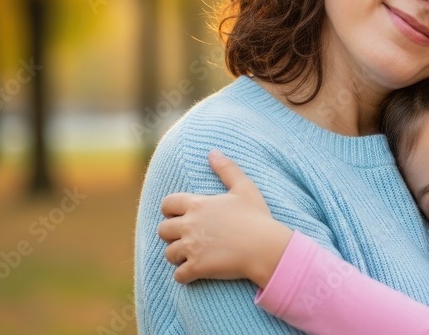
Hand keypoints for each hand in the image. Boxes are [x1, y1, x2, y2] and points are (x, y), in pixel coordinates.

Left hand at [157, 150, 293, 286]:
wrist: (265, 247)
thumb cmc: (257, 217)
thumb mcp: (244, 188)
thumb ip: (227, 169)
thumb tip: (212, 152)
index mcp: (198, 204)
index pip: (167, 204)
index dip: (170, 210)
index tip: (178, 215)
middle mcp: (189, 225)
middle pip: (163, 230)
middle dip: (171, 234)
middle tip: (186, 237)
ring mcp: (191, 247)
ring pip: (169, 254)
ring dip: (177, 255)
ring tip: (191, 255)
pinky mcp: (197, 267)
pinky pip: (178, 275)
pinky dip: (184, 276)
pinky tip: (195, 273)